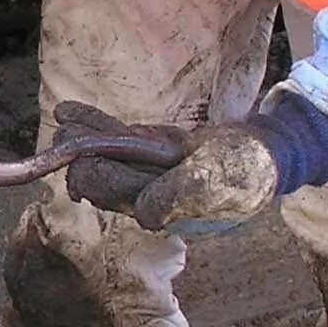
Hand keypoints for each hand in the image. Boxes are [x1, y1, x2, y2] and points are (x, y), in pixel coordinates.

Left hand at [58, 91, 327, 232]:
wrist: (267, 151)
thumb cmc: (246, 172)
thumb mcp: (219, 187)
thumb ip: (181, 200)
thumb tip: (144, 215)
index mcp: (163, 211)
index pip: (121, 195)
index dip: (98, 178)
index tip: (79, 162)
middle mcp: (149, 194)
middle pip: (106, 177)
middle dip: (82, 158)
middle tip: (60, 139)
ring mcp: (149, 170)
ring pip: (107, 155)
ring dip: (82, 139)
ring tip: (62, 121)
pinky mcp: (151, 150)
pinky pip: (119, 137)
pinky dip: (94, 123)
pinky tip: (69, 111)